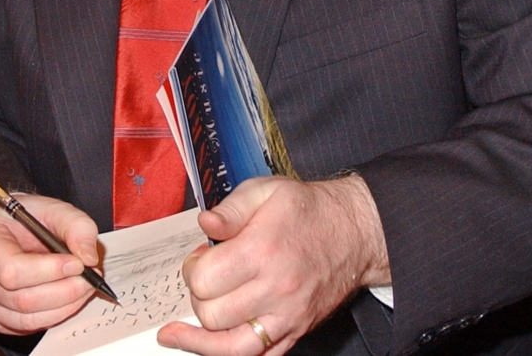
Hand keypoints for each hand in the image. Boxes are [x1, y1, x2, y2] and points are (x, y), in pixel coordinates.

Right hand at [0, 193, 100, 334]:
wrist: (8, 228)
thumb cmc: (26, 219)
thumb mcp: (53, 208)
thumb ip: (76, 226)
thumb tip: (88, 257)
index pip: (12, 270)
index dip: (49, 271)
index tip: (77, 263)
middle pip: (22, 300)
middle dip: (65, 292)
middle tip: (90, 278)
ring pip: (26, 319)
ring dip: (64, 307)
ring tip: (83, 287)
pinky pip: (26, 327)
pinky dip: (53, 316)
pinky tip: (67, 298)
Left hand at [158, 174, 388, 354]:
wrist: (353, 231)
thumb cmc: (307, 209)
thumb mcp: (266, 191)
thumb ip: (231, 209)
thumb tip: (204, 224)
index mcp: (262, 250)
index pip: (205, 280)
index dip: (192, 269)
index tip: (198, 258)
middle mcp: (275, 289)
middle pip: (212, 314)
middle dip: (198, 296)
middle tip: (206, 277)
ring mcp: (287, 316)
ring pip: (229, 347)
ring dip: (202, 335)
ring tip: (178, 332)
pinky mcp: (296, 332)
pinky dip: (229, 354)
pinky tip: (208, 346)